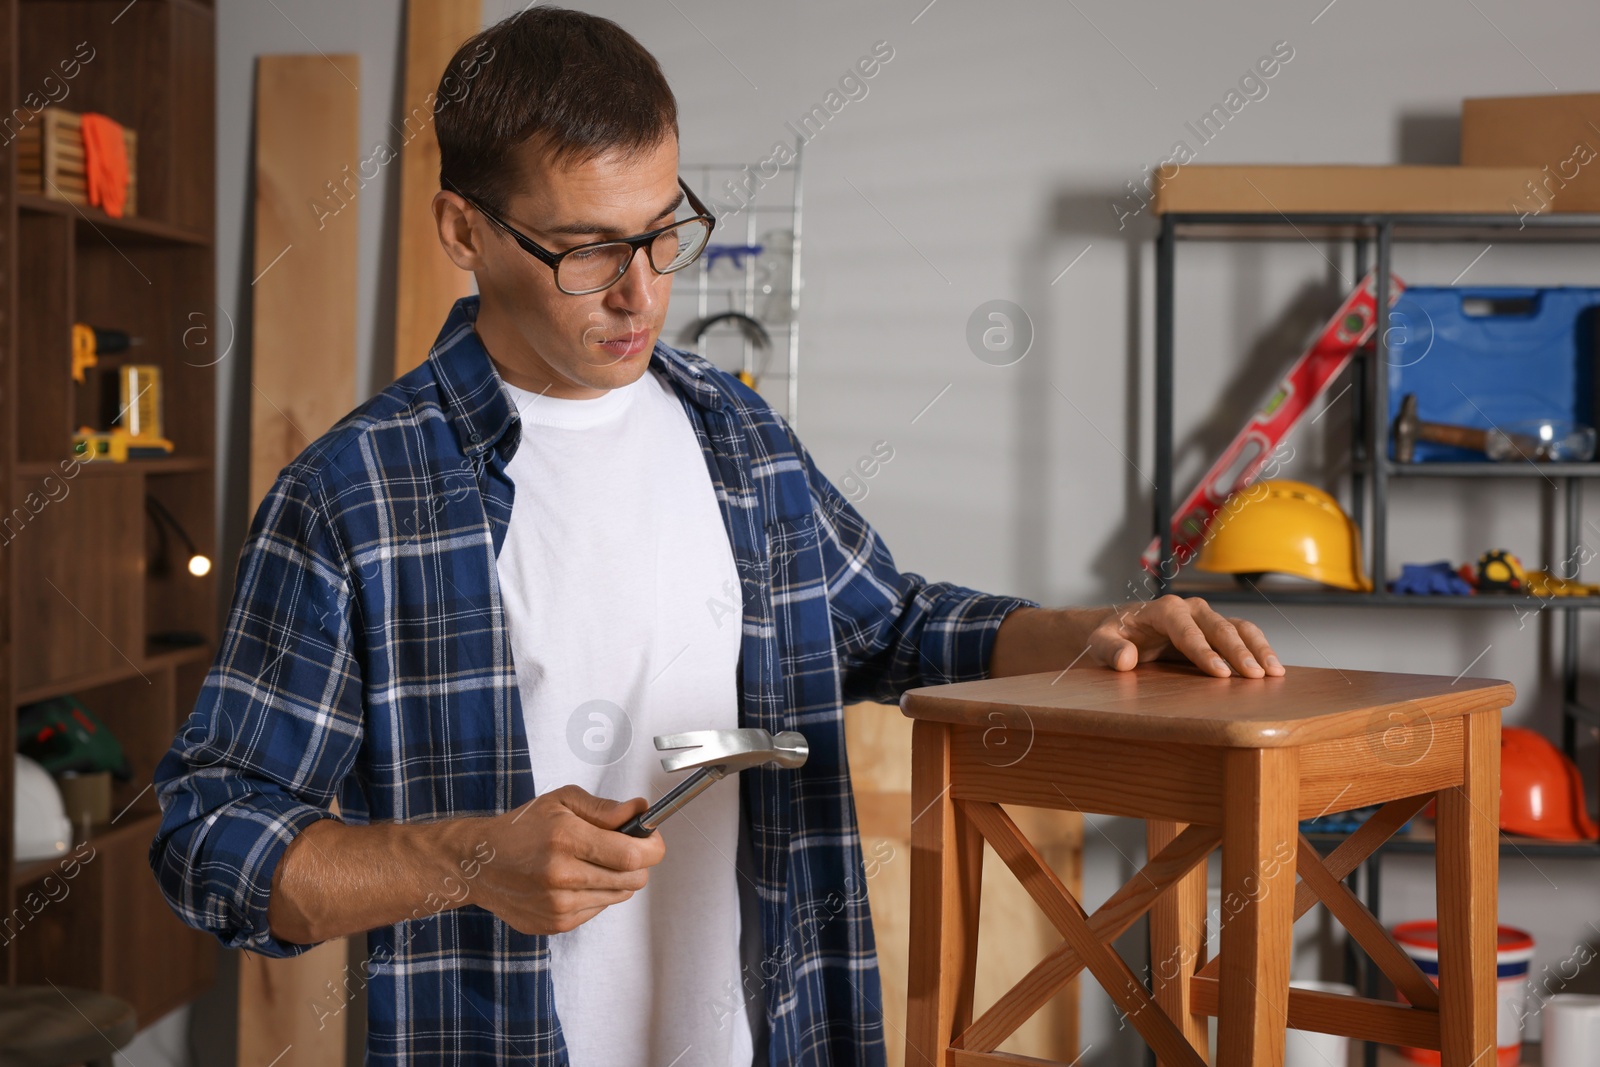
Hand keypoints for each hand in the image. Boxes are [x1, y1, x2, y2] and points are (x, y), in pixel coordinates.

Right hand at [472, 785, 664, 934]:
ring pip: (619, 895)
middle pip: (633, 880)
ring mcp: (559, 905)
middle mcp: (562, 876)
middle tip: (625, 848)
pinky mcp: (556, 924)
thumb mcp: (561, 802)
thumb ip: (604, 808)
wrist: (479, 864)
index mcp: (566, 840)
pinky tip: (575, 879)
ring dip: (617, 878)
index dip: (652, 847)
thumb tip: (640, 810)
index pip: (631, 855)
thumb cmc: (521, 829)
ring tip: (593, 862)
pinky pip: (598, 909)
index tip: (652, 839)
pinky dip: (597, 893)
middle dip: (639, 863)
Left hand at [1087, 595, 1283, 678]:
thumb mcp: (1100, 642)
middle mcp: (1189, 608)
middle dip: (1238, 652)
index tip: (1219, 673)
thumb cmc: (1112, 634)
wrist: (1122, 626)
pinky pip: (1243, 634)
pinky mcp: (1216, 629)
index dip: (1203, 651)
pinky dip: (1259, 648)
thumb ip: (1109, 649)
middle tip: (1255, 676)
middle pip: (1219, 627)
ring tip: (1274, 673)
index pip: (1186, 630)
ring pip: (1238, 628)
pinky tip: (1272, 668)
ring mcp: (1206, 617)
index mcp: (1163, 609)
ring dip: (1257, 648)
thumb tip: (1125, 659)